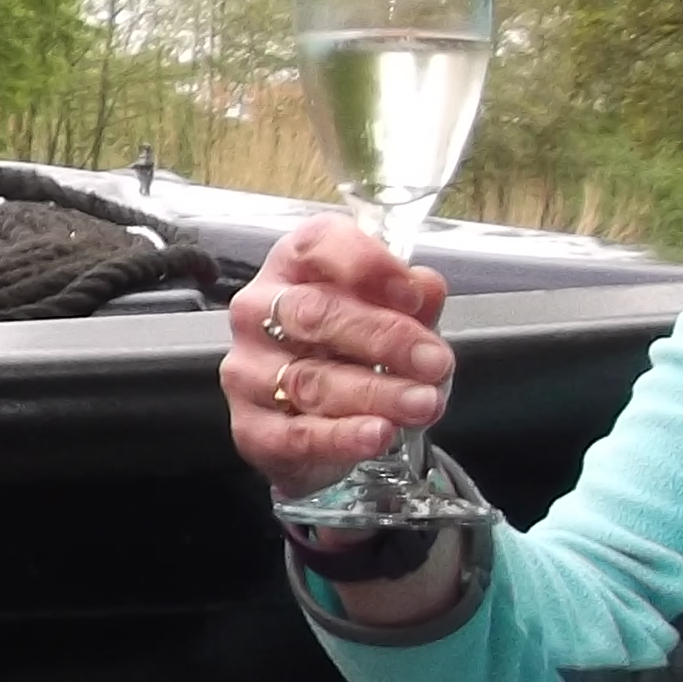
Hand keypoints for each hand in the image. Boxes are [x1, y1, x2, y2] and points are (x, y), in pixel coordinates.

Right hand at [222, 217, 453, 496]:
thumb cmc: (353, 352)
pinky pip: (296, 433)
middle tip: (435, 361)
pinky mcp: (249, 427)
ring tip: (423, 403)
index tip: (413, 294)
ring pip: (309, 378)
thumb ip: (413, 301)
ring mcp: (248, 369)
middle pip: (315, 313)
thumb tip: (426, 287)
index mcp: (293, 266)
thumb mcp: (392, 317)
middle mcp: (259, 310)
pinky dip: (342, 436)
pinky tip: (378, 434)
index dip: (366, 264)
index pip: (317, 245)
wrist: (320, 426)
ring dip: (375, 392)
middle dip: (384, 338)